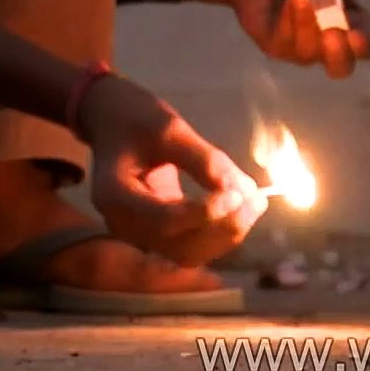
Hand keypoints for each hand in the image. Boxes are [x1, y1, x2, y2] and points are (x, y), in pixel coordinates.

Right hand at [76, 75, 268, 266]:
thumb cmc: (135, 118)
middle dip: (222, 227)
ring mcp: (140, 232)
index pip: (163, 221)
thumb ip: (203, 159)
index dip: (204, 214)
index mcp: (114, 195)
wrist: (114, 121)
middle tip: (255, 199)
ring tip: (255, 203)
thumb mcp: (169, 128)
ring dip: (227, 234)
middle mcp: (123, 223)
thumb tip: (240, 189)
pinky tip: (244, 209)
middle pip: (178, 245)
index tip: (235, 194)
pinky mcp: (158, 232)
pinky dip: (221, 232)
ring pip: (190, 252)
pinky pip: (193, 244)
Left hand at [226, 0, 369, 77]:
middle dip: (340, 53)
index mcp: (351, 23)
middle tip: (333, 33)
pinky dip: (290, 20)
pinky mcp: (277, 47)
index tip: (355, 28)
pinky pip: (286, 42)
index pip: (365, 45)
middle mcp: (329, 43)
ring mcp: (302, 49)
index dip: (363, 41)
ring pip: (311, 52)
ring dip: (308, 24)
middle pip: (342, 66)